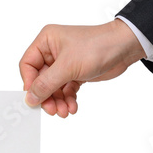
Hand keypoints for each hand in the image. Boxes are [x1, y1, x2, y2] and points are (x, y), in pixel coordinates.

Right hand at [20, 19, 145, 116]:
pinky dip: (68, 99)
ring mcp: (64, 63)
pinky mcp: (75, 73)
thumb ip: (46, 84)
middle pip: (40, 80)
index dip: (29, 83)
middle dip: (47, 97)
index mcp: (46, 41)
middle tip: (52, 110)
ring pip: (53, 88)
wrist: (124, 48)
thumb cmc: (97, 46)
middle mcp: (52, 52)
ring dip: (58, 101)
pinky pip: (66, 90)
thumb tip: (30, 98)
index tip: (35, 99)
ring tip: (64, 111)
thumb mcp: (67, 66)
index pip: (28, 65)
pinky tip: (72, 107)